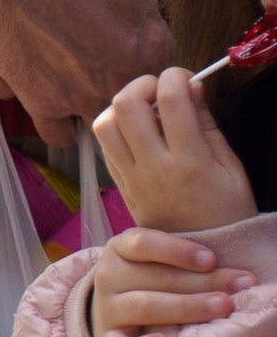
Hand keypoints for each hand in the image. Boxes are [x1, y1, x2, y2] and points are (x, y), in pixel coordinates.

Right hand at [0, 0, 173, 139]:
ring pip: (106, 126)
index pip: (175, 81)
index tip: (149, 54)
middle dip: (136, 93)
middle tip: (116, 65)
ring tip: (90, 85)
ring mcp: (81, 98)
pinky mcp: (41, 103)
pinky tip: (61, 101)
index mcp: (152, 50)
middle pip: (143, 110)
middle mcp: (120, 83)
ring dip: (101, 108)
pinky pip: (59, 135)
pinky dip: (60, 123)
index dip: (163, 67)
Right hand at [88, 225, 238, 336]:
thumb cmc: (147, 281)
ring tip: (221, 308)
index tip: (211, 260)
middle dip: (200, 283)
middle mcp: (109, 276)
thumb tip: (233, 271)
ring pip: (145, 307)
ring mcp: (107, 310)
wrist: (113, 312)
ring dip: (186, 308)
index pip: (143, 243)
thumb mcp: (154, 261)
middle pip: (155, 278)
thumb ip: (181, 260)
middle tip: (236, 290)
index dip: (178, 251)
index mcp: (119, 249)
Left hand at [96, 65, 256, 234]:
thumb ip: (207, 123)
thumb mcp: (231, 167)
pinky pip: (105, 147)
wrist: (205, 259)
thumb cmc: (227, 211)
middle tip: (162, 90)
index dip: (176, 76)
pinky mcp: (121, 186)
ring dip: (122, 108)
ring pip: (104, 124)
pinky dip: (117, 130)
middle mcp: (154, 168)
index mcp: (189, 162)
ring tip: (148, 112)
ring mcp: (132, 178)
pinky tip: (140, 134)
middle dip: (143, 84)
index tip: (186, 78)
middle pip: (126, 105)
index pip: (171, 100)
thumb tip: (193, 86)